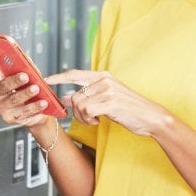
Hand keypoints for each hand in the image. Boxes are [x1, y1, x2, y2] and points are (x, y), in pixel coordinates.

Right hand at [0, 54, 52, 127]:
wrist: (35, 111)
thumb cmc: (27, 89)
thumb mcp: (27, 74)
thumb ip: (24, 66)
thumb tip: (26, 59)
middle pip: (1, 86)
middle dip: (13, 80)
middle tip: (25, 76)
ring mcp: (1, 107)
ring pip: (13, 99)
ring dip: (26, 93)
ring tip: (36, 89)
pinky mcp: (10, 118)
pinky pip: (23, 111)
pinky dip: (34, 106)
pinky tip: (42, 102)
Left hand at [45, 69, 170, 136]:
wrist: (150, 117)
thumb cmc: (129, 109)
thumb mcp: (107, 99)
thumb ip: (87, 96)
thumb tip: (64, 98)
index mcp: (103, 76)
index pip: (74, 74)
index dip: (58, 77)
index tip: (45, 80)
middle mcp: (104, 80)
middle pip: (74, 96)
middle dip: (76, 112)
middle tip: (88, 119)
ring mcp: (108, 90)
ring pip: (79, 105)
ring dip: (83, 118)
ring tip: (95, 120)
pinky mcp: (110, 102)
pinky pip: (86, 111)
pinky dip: (89, 120)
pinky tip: (98, 121)